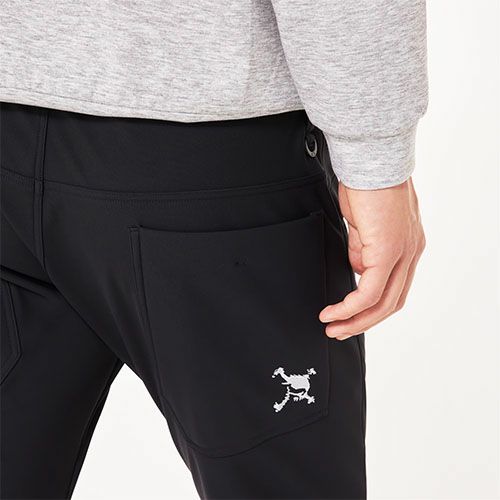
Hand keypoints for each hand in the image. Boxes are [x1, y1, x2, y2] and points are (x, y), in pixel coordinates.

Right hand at [319, 177, 424, 339]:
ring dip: (356, 320)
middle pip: (391, 303)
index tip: (348, 316)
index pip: (394, 288)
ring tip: (332, 326)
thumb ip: (363, 249)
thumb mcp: (364, 224)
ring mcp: (403, 253)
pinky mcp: (388, 251)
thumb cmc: (366, 184)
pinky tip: (333, 311)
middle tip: (339, 331)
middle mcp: (411, 252)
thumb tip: (357, 269)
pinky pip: (369, 290)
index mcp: (408, 246)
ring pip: (383, 302)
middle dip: (363, 322)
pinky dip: (350, 306)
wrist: (371, 160)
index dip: (371, 308)